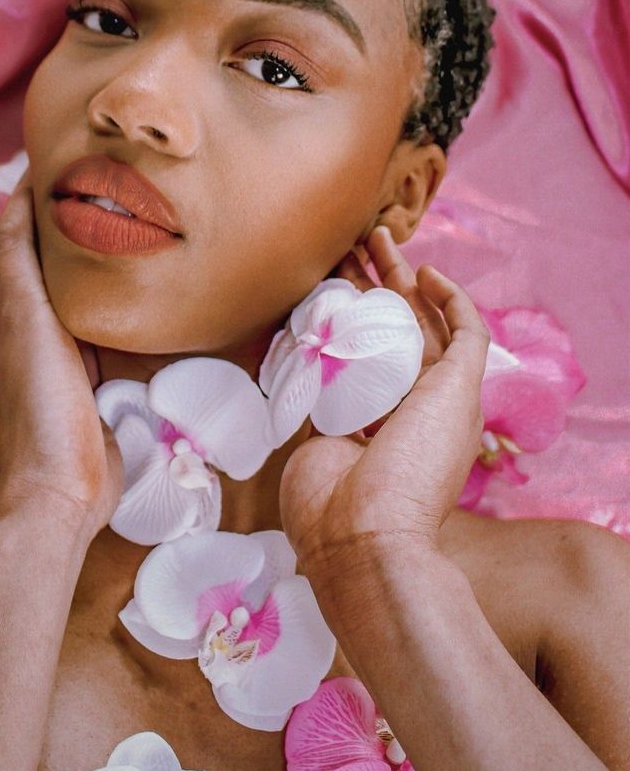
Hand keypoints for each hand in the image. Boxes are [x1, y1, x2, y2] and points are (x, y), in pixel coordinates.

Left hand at [0, 181, 122, 540]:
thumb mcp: (27, 322)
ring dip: (117, 261)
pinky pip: (126, 331)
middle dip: (87, 221)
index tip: (71, 153)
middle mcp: (46, 327)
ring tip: (152, 223)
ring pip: (98, 293)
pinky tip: (170, 295)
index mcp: (18, 309)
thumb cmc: (41, 404)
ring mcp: (80, 356)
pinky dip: (140, 305)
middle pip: (64, 261)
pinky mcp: (112, 383)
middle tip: (126, 181)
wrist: (64, 489)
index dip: (40, 194)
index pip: (24, 236)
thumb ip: (19, 264)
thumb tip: (22, 198)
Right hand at [279, 226, 488, 573]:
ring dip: (343, 301)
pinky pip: (316, 369)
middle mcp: (400, 398)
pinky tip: (305, 309)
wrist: (361, 532)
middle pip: (389, 324)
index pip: (432, 326)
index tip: (408, 260)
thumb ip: (464, 337)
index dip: (423, 288)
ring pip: (351, 340)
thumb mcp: (461, 392)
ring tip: (331, 261)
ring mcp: (357, 409)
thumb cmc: (417, 462)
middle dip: (378, 280)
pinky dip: (313, 338)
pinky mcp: (318, 421)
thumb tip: (438, 290)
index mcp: (440, 394)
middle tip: (362, 238)